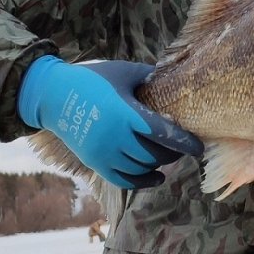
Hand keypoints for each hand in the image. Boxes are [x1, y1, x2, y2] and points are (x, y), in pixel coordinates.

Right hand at [17, 55, 203, 187]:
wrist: (53, 95)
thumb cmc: (92, 79)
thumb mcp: (124, 72)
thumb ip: (150, 76)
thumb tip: (175, 76)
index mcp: (125, 114)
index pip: (163, 134)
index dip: (184, 143)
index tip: (199, 148)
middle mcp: (115, 137)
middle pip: (154, 154)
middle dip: (173, 153)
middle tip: (183, 147)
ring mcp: (103, 153)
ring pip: (140, 168)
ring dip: (158, 165)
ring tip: (169, 157)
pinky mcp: (93, 162)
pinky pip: (122, 180)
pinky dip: (142, 181)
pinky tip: (157, 177)